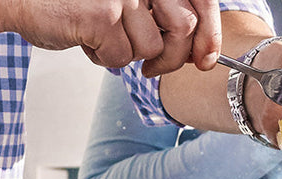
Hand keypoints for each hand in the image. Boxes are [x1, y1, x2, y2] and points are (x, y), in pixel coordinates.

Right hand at [5, 0, 221, 75]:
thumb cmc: (71, 3)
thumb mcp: (125, 1)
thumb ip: (158, 15)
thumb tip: (195, 49)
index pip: (200, 1)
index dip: (210, 34)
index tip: (206, 59)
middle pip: (184, 28)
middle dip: (173, 58)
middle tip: (152, 69)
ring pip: (151, 47)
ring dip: (128, 54)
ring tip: (102, 39)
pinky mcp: (102, 17)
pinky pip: (121, 57)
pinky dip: (103, 59)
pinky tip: (86, 42)